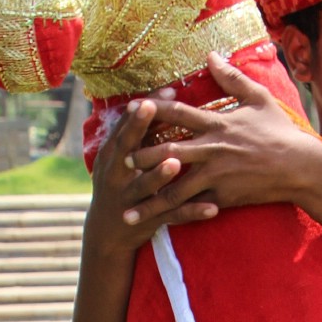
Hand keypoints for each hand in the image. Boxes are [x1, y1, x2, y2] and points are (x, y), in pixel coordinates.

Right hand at [84, 95, 217, 259]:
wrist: (108, 231)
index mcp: (113, 154)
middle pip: (128, 148)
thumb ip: (138, 133)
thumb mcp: (121, 158)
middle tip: (151, 108)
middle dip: (138, 129)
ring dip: (159, 175)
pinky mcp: (149, 220)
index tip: (162, 89)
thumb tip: (155, 98)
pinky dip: (192, 212)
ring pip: (146, 185)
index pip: (126, 126)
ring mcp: (132, 198)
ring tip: (175, 163)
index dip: (141, 108)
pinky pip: (172, 216)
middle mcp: (118, 174)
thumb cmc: (122, 182)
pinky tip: (213, 209)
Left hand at [128, 53, 321, 213]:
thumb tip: (211, 55)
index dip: (152, 110)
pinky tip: (156, 221)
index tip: (131, 110)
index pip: (177, 113)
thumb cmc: (280, 132)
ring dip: (150, 193)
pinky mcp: (223, 195)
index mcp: (217, 123)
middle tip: (122, 160)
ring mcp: (216, 174)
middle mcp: (212, 148)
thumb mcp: (259, 99)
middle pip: (167, 150)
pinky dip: (173, 213)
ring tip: (128, 201)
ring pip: (175, 185)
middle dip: (142, 156)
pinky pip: (193, 205)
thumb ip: (232, 78)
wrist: (300, 168)